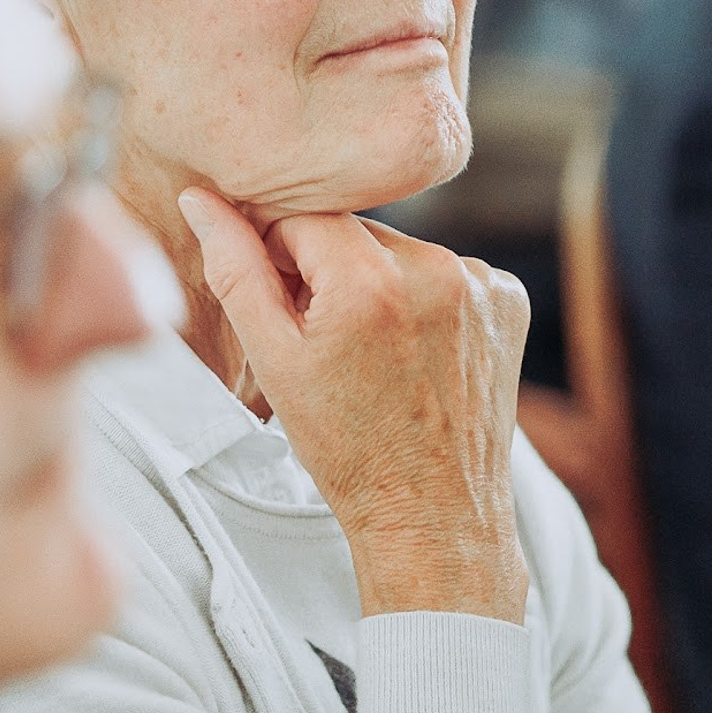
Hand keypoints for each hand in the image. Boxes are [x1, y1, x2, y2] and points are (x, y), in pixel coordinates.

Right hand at [179, 190, 530, 622]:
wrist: (433, 513)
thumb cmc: (347, 448)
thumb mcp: (275, 363)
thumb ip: (236, 271)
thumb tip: (202, 199)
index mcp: (371, 281)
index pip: (304, 213)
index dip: (278, 250)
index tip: (283, 300)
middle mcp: (436, 269)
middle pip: (357, 230)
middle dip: (330, 268)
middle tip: (326, 338)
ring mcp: (482, 284)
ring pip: (402, 250)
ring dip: (379, 281)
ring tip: (374, 353)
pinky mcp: (509, 300)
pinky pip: (449, 273)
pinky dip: (427, 298)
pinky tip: (416, 353)